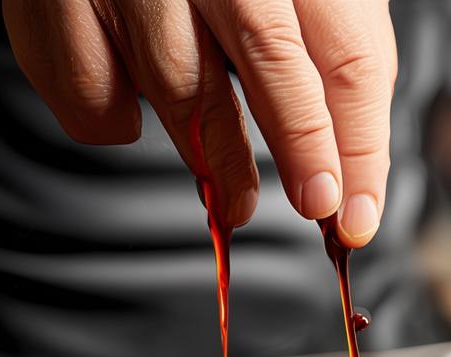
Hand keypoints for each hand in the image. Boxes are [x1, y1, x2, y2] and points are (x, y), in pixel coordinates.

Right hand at [2, 0, 396, 246]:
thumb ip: (337, 49)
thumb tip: (356, 160)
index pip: (346, 55)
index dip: (359, 146)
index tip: (356, 213)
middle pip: (272, 58)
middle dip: (302, 150)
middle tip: (317, 207)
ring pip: (180, 85)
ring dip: (217, 161)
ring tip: (236, 202)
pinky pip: (91, 90)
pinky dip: (118, 124)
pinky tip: (139, 121)